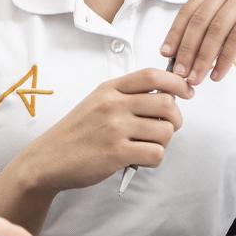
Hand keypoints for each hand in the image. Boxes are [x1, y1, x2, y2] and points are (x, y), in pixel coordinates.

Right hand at [7, 68, 191, 192]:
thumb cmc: (76, 133)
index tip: (186, 92)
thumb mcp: (96, 103)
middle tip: (165, 129)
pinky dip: (154, 159)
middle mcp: (113, 104)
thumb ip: (126, 97)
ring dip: (162, 143)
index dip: (176, 82)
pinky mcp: (117, 152)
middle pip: (167, 103)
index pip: (152, 75)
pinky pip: (156, 153)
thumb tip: (167, 98)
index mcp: (109, 89)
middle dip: (175, 119)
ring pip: (166, 131)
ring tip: (145, 147)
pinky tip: (139, 160)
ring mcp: (115, 128)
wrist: (48, 158)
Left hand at [162, 0, 235, 83]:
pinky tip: (217, 75)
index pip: (189, 10)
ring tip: (196, 79)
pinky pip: (235, 37)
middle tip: (179, 74)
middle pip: (199, 20)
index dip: (176, 33)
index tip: (165, 54)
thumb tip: (180, 55)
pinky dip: (224, 59)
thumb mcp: (233, 28)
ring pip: (215, 30)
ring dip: (202, 58)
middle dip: (187, 50)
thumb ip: (210, 34)